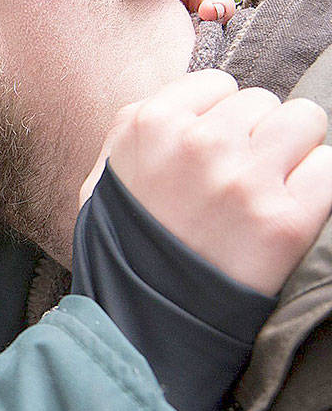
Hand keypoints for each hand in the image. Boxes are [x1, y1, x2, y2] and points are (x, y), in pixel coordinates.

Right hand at [82, 70, 331, 295]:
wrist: (146, 326)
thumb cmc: (123, 249)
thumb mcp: (102, 179)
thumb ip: (135, 129)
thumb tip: (187, 100)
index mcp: (147, 126)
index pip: (218, 84)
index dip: (218, 118)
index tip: (211, 153)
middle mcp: (197, 144)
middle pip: (262, 102)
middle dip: (254, 137)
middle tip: (235, 182)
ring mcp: (243, 180)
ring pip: (304, 121)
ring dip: (292, 153)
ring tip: (265, 192)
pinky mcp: (286, 219)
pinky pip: (329, 167)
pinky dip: (315, 188)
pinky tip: (284, 213)